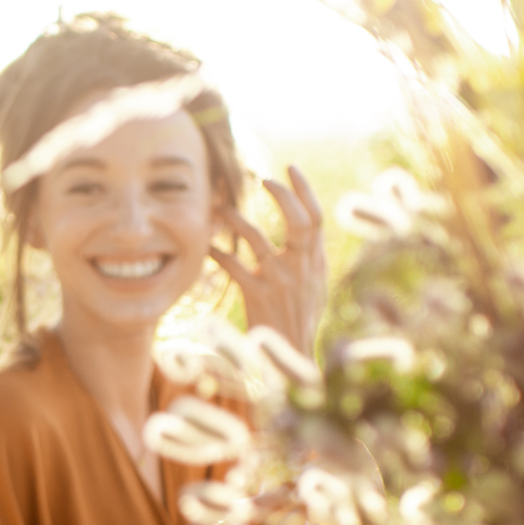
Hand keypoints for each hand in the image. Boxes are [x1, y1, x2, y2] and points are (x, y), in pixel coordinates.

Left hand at [212, 167, 326, 354]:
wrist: (293, 355)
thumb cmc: (300, 318)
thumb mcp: (315, 285)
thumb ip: (311, 257)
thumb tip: (307, 227)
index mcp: (316, 262)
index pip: (316, 217)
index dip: (304, 190)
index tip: (290, 169)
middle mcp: (302, 267)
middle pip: (298, 220)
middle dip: (281, 194)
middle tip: (263, 178)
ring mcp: (280, 281)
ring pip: (256, 238)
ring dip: (235, 218)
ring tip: (221, 208)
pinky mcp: (256, 295)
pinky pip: (233, 266)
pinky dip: (218, 252)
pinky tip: (207, 245)